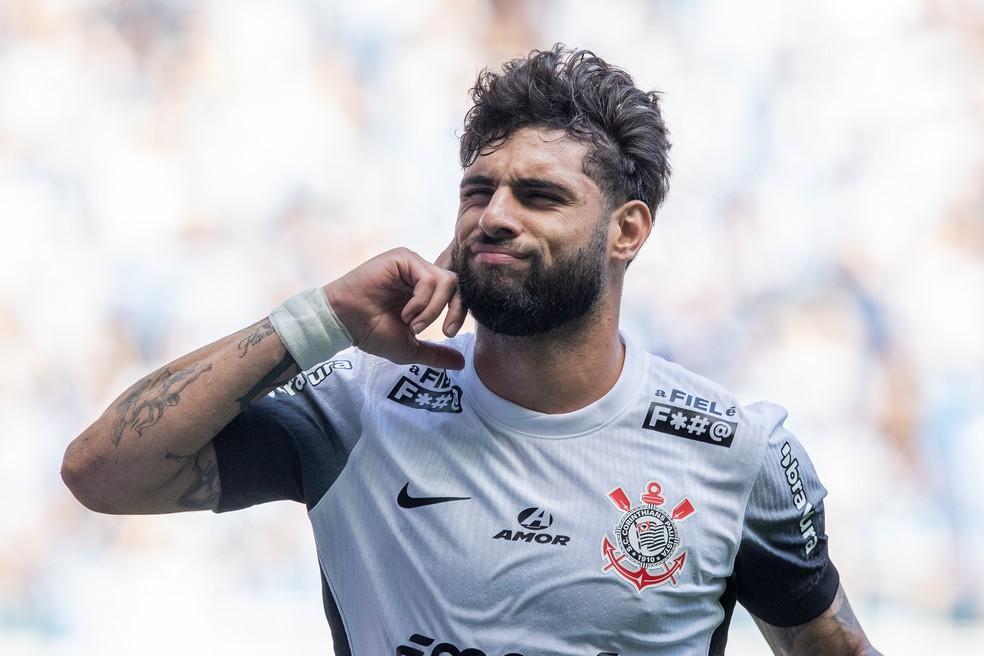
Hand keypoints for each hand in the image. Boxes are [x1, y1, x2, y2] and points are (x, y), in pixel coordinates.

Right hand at [322, 246, 466, 369]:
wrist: (345, 323)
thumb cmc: (371, 332)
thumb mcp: (409, 347)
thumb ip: (435, 354)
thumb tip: (461, 363)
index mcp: (423, 290)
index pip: (456, 292)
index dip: (459, 312)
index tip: (448, 334)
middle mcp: (419, 273)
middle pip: (455, 283)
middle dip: (455, 310)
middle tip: (445, 331)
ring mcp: (411, 264)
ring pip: (445, 281)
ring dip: (432, 310)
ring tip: (412, 324)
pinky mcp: (402, 258)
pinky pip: (427, 279)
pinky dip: (421, 302)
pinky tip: (405, 313)